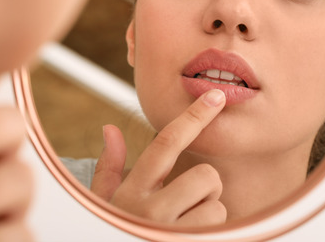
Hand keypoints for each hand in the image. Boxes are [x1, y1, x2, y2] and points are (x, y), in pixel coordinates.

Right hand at [90, 89, 226, 226]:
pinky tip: (190, 238)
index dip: (194, 116)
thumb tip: (110, 128)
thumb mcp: (106, 203)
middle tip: (187, 206)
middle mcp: (150, 210)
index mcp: (131, 191)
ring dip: (207, 214)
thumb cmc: (117, 234)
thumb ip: (108, 168)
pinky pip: (218, 226)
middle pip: (205, 175)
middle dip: (205, 189)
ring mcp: (169, 231)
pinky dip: (210, 233)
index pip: (166, 143)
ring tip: (185, 226)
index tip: (215, 96)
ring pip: (216, 204)